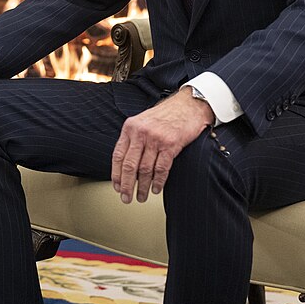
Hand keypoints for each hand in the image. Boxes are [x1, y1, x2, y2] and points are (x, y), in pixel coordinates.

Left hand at [111, 87, 213, 203]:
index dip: (116, 174)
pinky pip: (161, 169)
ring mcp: (155, 139)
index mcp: (130, 127)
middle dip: (127, 185)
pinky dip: (158, 182)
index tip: (117, 187)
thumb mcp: (143, 121)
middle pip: (129, 165)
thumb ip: (134, 139)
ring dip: (143, 187)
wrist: (188, 105)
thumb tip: (126, 164)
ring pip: (145, 170)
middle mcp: (140, 133)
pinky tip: (156, 189)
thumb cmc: (166, 115)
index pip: (118, 155)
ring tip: (142, 197)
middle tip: (126, 198)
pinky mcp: (170, 144)